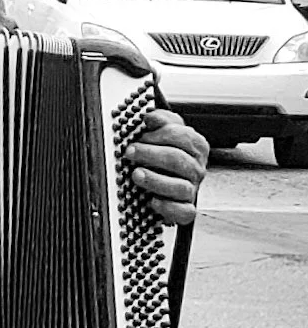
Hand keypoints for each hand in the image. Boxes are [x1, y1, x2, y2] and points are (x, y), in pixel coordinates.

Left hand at [127, 109, 207, 225]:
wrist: (170, 186)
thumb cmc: (166, 157)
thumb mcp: (165, 134)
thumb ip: (162, 121)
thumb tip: (150, 116)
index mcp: (195, 146)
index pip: (182, 135)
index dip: (160, 133)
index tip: (140, 134)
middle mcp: (196, 168)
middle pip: (178, 159)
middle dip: (151, 154)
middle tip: (130, 152)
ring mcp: (192, 190)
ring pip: (180, 187)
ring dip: (155, 180)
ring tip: (136, 174)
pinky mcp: (186, 210)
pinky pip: (182, 212)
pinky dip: (167, 207)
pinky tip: (152, 201)